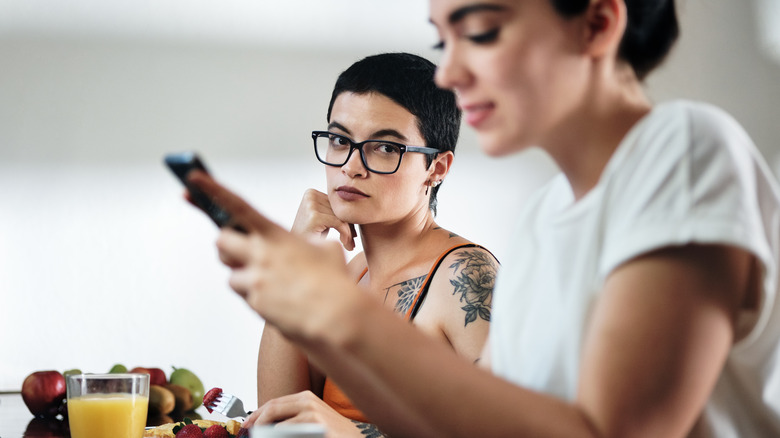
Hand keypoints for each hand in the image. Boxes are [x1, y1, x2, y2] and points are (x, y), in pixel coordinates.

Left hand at [186, 171, 360, 341]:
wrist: (334, 315)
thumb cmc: (334, 280)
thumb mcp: (325, 248)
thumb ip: (307, 243)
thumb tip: (305, 246)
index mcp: (275, 235)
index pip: (238, 206)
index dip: (213, 190)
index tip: (193, 178)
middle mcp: (260, 255)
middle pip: (221, 242)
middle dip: (227, 246)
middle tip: (240, 251)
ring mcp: (255, 280)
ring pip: (231, 275)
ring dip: (244, 276)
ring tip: (271, 282)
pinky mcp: (255, 303)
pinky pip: (246, 296)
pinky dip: (258, 296)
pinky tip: (279, 299)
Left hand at [244, 391, 369, 437]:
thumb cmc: (332, 433)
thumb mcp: (310, 421)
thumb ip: (291, 419)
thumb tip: (264, 426)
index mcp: (305, 397)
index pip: (273, 402)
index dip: (256, 414)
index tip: (246, 425)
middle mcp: (307, 400)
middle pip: (271, 407)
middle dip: (255, 421)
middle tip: (247, 432)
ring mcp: (311, 411)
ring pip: (275, 420)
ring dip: (263, 431)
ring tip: (258, 437)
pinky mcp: (314, 422)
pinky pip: (285, 430)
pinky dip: (275, 436)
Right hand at [292, 189, 355, 250]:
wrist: (295, 252)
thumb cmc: (311, 237)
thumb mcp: (323, 219)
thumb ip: (334, 210)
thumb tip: (359, 209)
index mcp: (311, 192)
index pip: (337, 204)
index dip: (347, 218)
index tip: (353, 234)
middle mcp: (310, 195)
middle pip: (340, 209)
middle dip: (349, 226)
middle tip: (353, 241)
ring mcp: (311, 205)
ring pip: (341, 216)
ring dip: (348, 232)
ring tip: (350, 245)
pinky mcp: (314, 216)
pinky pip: (339, 223)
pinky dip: (345, 234)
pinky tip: (346, 244)